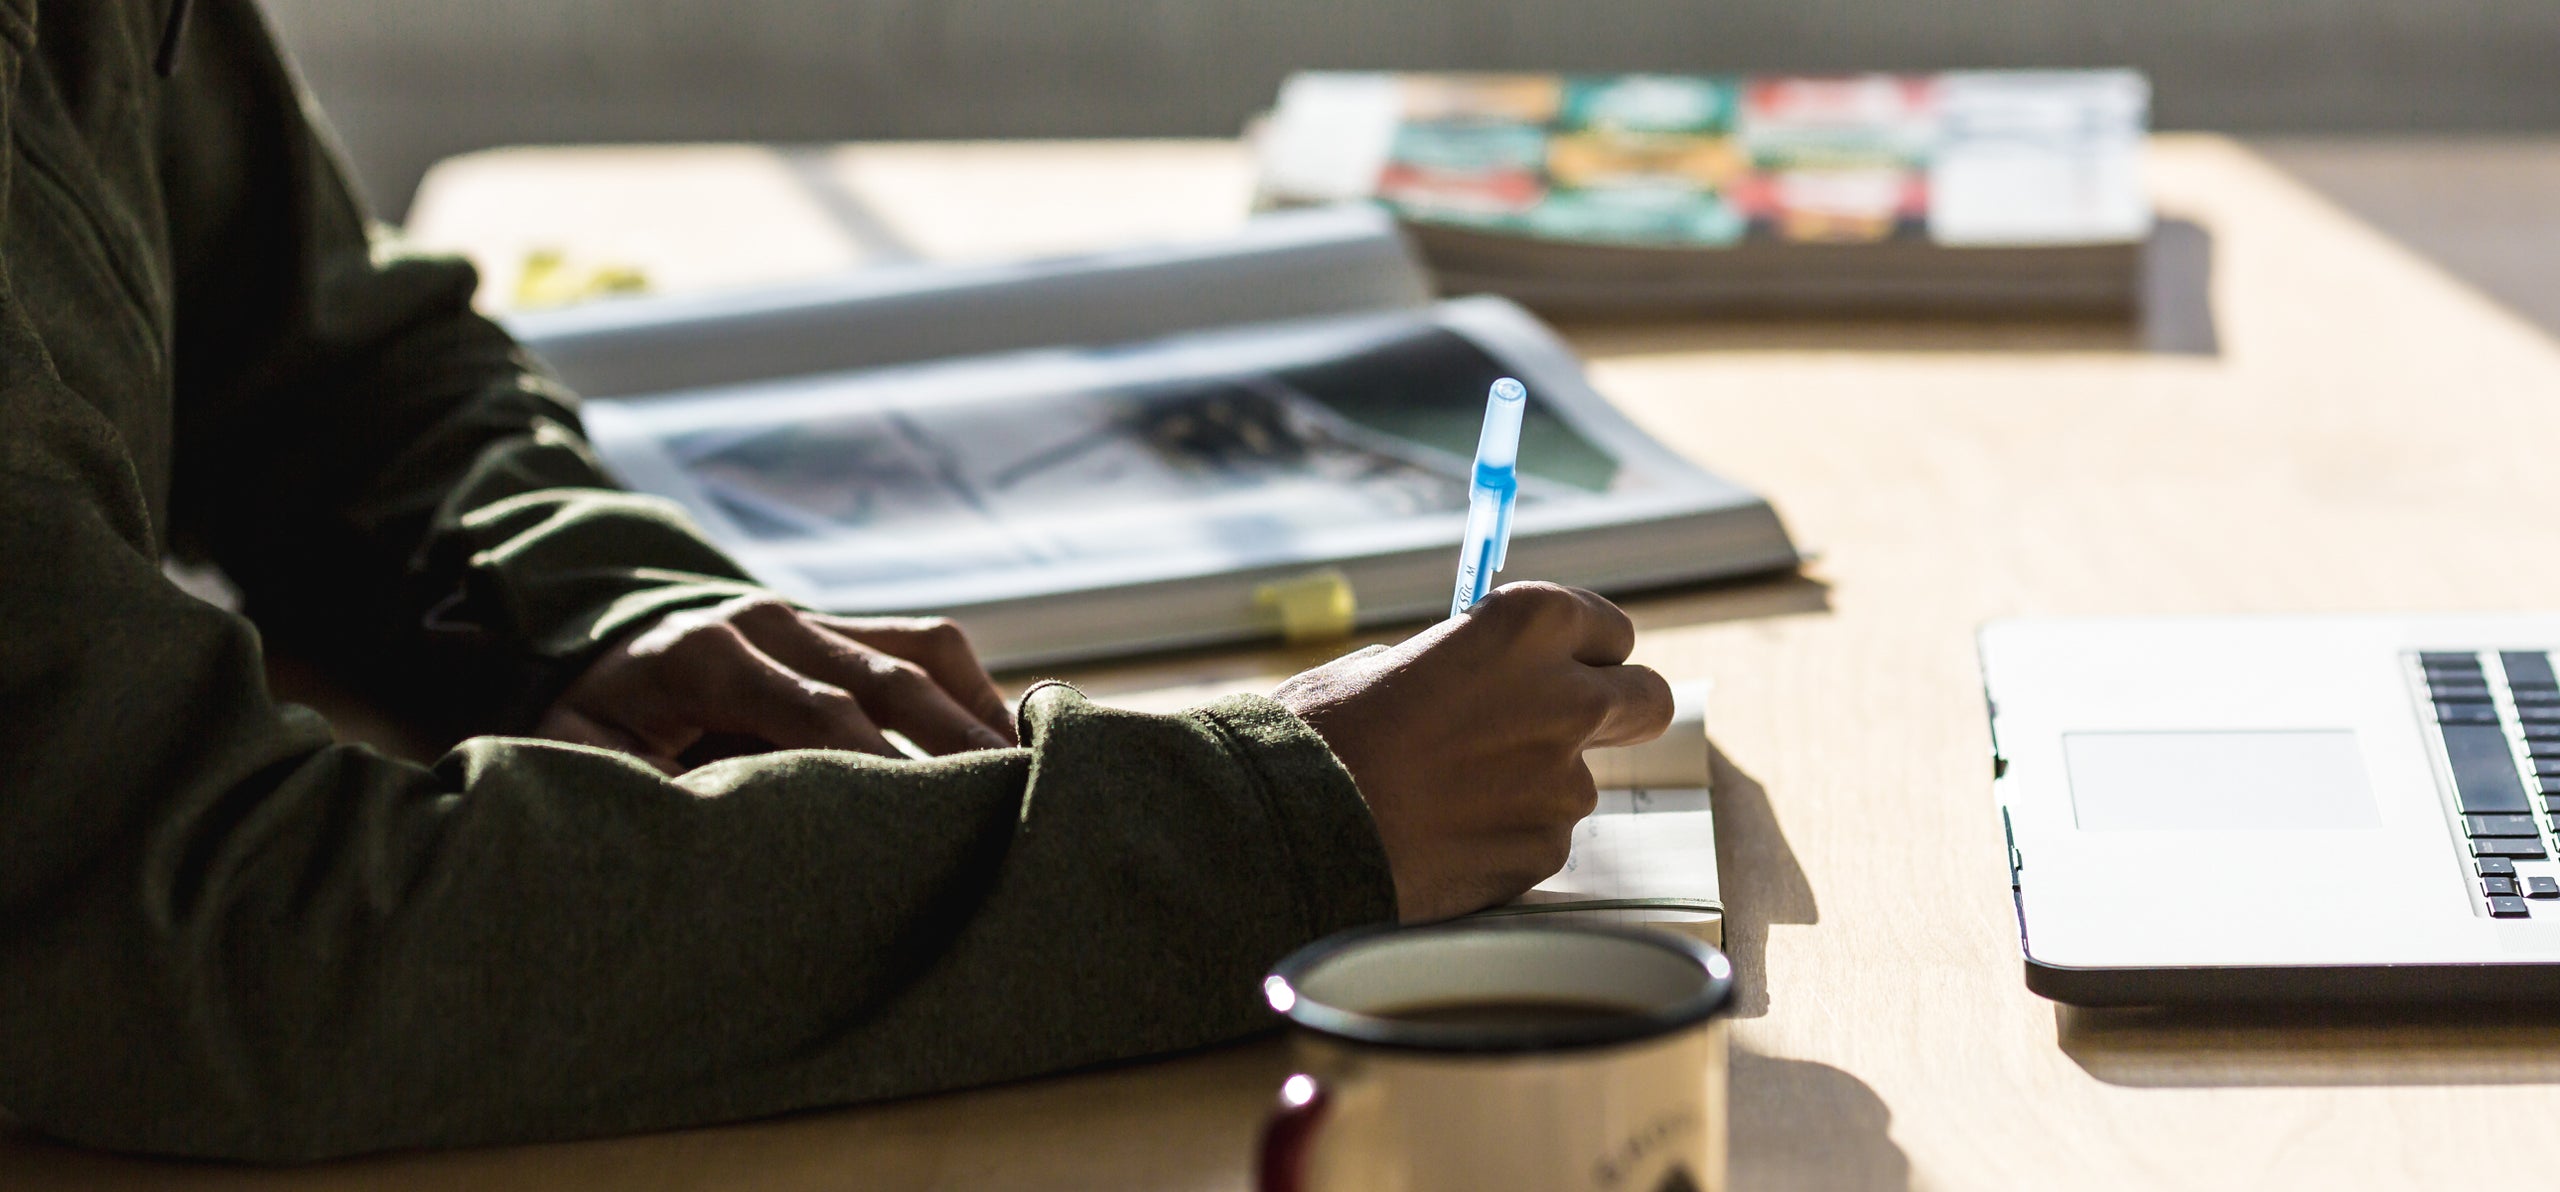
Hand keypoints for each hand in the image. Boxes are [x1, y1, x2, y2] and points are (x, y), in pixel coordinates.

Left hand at [534, 595, 1017, 772]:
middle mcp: (768, 621)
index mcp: (705, 655)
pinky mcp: (839, 626)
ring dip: (976, 709)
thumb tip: (708, 830)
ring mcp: (809, 616)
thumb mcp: (578, 757)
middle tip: (1006, 800)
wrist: (589, 648)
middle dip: (951, 740)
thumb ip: (636, 789)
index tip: (919, 820)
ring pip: (919, 649)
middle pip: (886, 675)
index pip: (816, 709)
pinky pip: (923, 642)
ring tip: (1025, 775)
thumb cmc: (588, 723)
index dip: (875, 763)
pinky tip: (1003, 744)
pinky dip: (971, 688)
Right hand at [1273, 582, 1674, 922]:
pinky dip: (1504, 839)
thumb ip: (1457, 663)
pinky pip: (1541, 837)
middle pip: (1647, 699)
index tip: (1558, 665)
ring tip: (1449, 798)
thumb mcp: (1388, 663)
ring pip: (1578, 779)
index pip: (1610, 628)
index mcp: (1527, 624)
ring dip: (1534, 785)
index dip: (1583, 650)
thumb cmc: (1325, 731)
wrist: (1298, 826)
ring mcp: (1564, 780)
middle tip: (1568, 724)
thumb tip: (1475, 681)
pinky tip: (1443, 838)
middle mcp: (1566, 697)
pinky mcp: (1548, 849)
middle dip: (1620, 710)